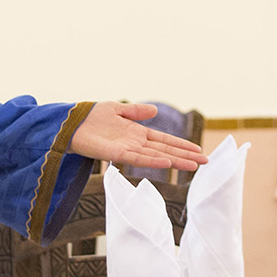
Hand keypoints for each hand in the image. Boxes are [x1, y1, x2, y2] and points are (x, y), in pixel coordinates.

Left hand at [68, 102, 207, 170]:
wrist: (70, 123)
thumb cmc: (90, 117)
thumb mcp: (117, 109)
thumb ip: (135, 112)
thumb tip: (155, 111)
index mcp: (136, 133)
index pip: (164, 141)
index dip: (181, 145)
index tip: (197, 151)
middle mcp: (135, 144)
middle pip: (166, 150)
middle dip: (185, 156)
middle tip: (206, 162)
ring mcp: (127, 150)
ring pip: (156, 156)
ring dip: (175, 161)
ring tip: (194, 166)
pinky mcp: (116, 154)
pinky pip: (137, 158)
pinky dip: (153, 160)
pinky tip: (167, 162)